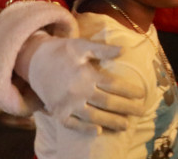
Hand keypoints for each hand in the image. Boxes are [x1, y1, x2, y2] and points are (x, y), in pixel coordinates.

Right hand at [26, 36, 145, 133]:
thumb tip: (124, 50)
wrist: (35, 60)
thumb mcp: (82, 45)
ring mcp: (67, 103)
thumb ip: (103, 49)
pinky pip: (72, 124)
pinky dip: (84, 129)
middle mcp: (78, 90)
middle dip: (126, 108)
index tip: (142, 95)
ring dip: (111, 122)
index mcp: (86, 74)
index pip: (114, 85)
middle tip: (141, 112)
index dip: (129, 91)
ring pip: (93, 116)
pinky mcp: (57, 112)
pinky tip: (98, 131)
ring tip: (126, 125)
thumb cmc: (63, 51)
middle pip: (107, 102)